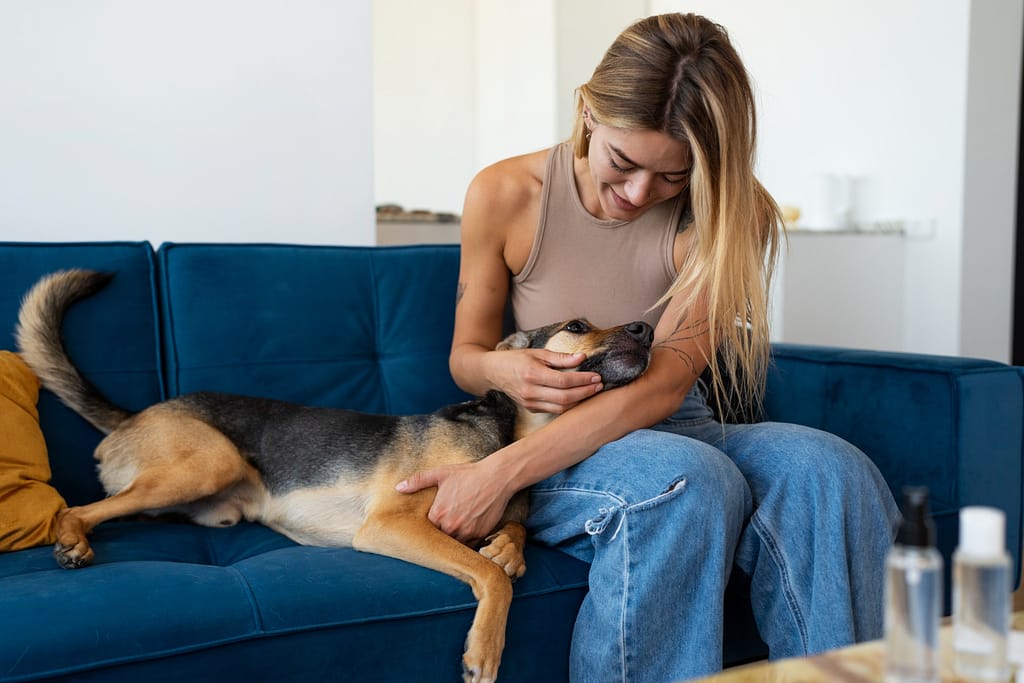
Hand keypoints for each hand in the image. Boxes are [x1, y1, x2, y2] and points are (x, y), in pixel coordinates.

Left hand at [396, 460, 512, 545]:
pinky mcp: (479, 534)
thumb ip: (418, 481)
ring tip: (451, 534)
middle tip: (438, 533)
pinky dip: (466, 542)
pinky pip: (469, 546)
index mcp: (438, 513)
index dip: (426, 529)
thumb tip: (398, 488)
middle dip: (438, 536)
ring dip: (451, 541)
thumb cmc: (468, 474)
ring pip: (453, 545)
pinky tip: (464, 534)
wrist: (496, 477)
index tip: (427, 527)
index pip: (425, 530)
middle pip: (438, 540)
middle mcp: (451, 526)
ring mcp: (466, 531)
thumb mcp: (440, 473)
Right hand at [487, 349, 601, 413]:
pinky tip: (578, 398)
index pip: (563, 380)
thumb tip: (582, 358)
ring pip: (561, 408)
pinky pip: (554, 411)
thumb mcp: (538, 353)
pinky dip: (568, 406)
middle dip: (585, 392)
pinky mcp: (530, 409)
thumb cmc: (517, 359)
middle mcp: (530, 391)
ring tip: (592, 392)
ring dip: (579, 401)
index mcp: (532, 374)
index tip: (596, 376)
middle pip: (564, 397)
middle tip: (599, 386)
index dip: (582, 380)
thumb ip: (561, 357)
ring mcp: (530, 402)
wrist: (493, 373)